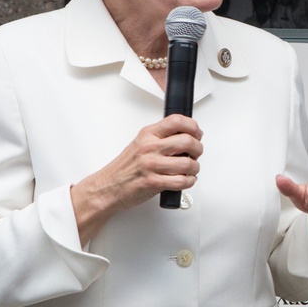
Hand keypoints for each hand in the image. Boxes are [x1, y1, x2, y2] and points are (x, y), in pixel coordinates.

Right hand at [71, 114, 202, 241]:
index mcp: (148, 134)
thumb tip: (187, 135)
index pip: (176, 121)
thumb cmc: (126, 167)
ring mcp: (151, 165)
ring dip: (195, 167)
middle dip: (198, 148)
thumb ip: (162, 137)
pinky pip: (182, 181)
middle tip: (196, 153)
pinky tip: (186, 179)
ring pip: (188, 163)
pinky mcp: (153, 183)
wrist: (109, 186)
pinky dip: (189, 181)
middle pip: (187, 141)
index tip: (197, 133)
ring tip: (191, 169)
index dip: (193, 126)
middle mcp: (150, 148)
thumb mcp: (142, 143)